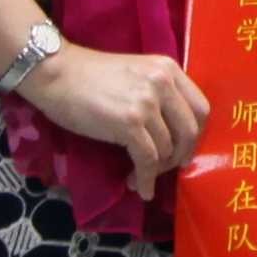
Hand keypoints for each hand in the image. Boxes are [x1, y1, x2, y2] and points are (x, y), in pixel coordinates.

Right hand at [22, 42, 214, 191]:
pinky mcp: (129, 123)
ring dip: (156, 170)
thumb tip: (172, 131)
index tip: (184, 150)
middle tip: (165, 169)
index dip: (196, 135)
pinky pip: (148, 160)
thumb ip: (158, 94)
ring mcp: (147, 103)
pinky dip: (146, 179)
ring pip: (168, 149)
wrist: (56, 73)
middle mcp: (163, 83)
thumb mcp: (136, 75)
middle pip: (190, 131)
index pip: (201, 108)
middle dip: (180, 156)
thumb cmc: (90, 76)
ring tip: (139, 176)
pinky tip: (139, 186)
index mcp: (169, 70)